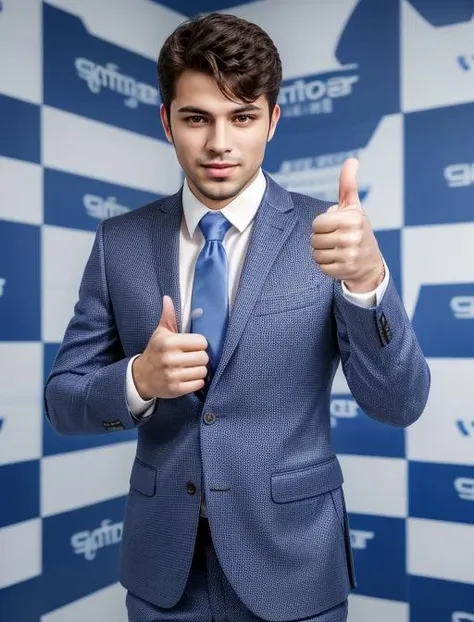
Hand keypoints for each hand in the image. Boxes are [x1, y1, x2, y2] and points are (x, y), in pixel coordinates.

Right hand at [132, 296, 208, 398]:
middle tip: (192, 358)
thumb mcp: (160, 333)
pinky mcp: (176, 389)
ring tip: (190, 368)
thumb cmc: (155, 352)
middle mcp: (171, 358)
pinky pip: (199, 384)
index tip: (192, 346)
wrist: (141, 377)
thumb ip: (168, 317)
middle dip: (200, 357)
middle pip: (204, 357)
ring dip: (199, 370)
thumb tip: (168, 298)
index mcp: (169, 342)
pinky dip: (196, 381)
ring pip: (203, 371)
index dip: (199, 344)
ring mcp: (173, 375)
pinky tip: (188, 377)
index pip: (201, 342)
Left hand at [310, 158, 383, 292]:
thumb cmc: (356, 229)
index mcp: (354, 218)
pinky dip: (325, 265)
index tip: (333, 227)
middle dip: (320, 239)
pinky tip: (337, 261)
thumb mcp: (353, 207)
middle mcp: (353, 236)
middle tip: (334, 240)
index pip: (317, 223)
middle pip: (314, 239)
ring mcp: (350, 255)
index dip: (320, 225)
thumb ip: (348, 184)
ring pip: (316, 253)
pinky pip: (320, 266)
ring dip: (321, 253)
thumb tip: (352, 160)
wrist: (369, 261)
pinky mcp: (344, 270)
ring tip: (335, 250)